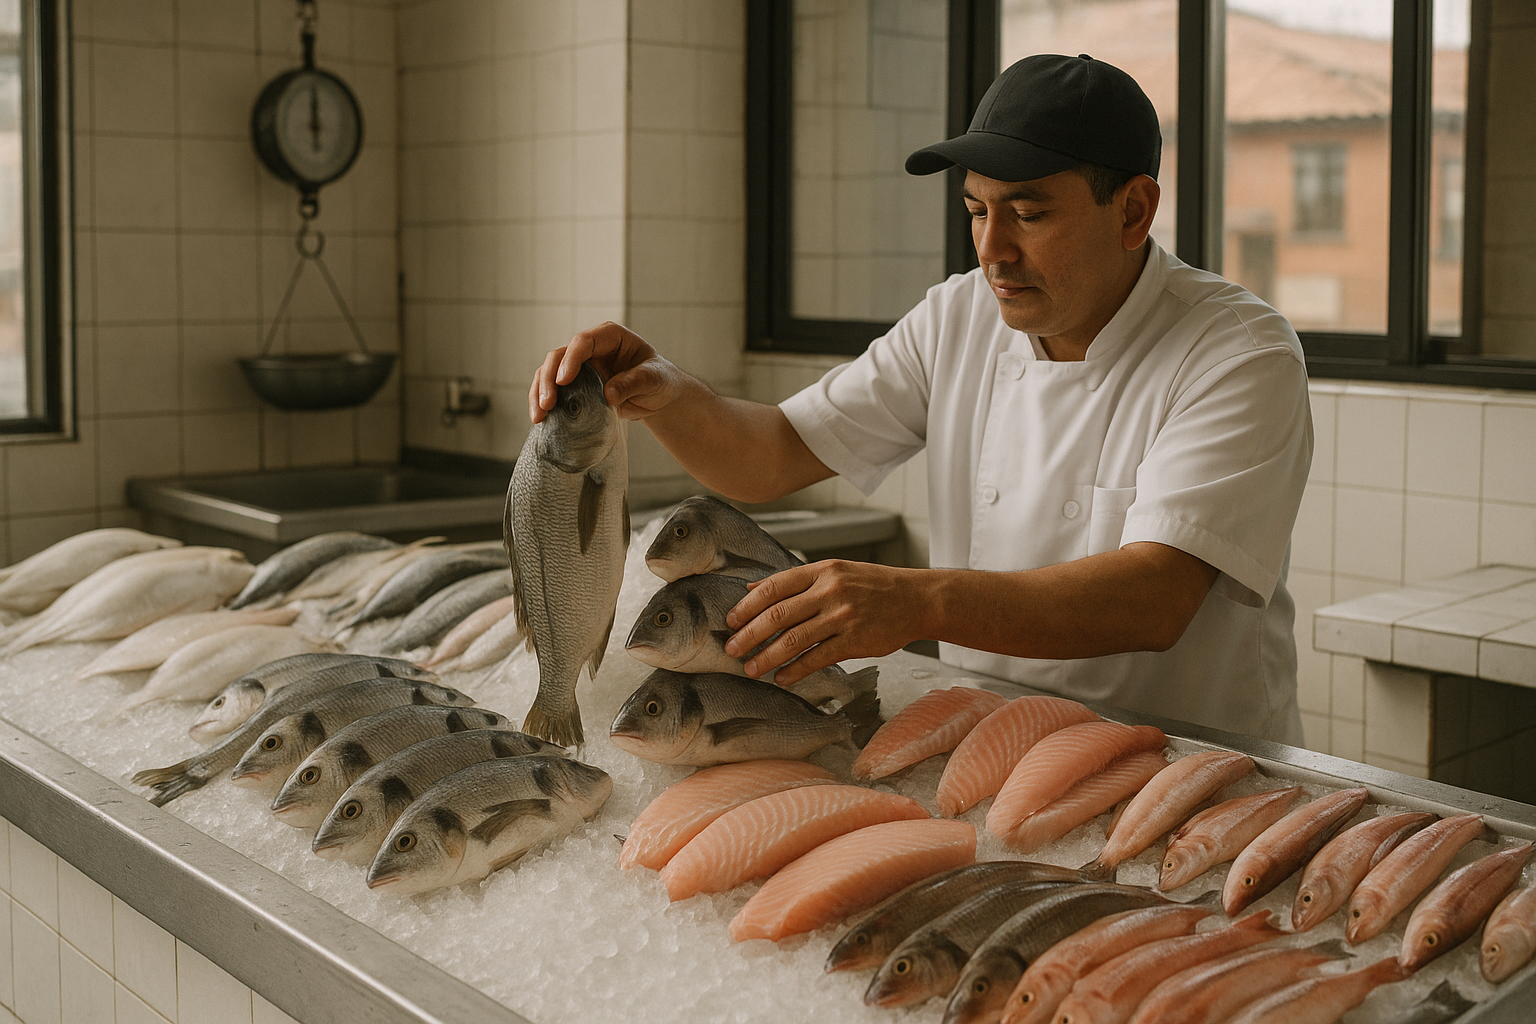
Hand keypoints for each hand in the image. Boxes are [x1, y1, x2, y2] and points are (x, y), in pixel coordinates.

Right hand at [528, 322, 689, 423]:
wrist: (657, 395)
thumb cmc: (658, 380)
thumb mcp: (653, 379)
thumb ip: (634, 383)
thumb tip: (608, 394)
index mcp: (610, 337)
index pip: (583, 341)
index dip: (571, 359)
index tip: (564, 381)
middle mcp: (590, 348)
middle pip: (559, 355)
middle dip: (549, 379)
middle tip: (547, 404)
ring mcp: (579, 366)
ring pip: (549, 372)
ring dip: (539, 392)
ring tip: (538, 417)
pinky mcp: (575, 385)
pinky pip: (553, 390)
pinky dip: (544, 403)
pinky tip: (541, 420)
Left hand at [722, 560, 923, 684]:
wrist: (916, 599)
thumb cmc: (872, 585)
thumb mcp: (834, 571)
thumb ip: (795, 581)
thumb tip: (752, 589)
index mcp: (822, 571)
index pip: (774, 587)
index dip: (747, 606)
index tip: (730, 621)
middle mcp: (830, 592)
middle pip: (779, 615)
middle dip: (750, 635)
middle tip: (731, 650)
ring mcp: (843, 617)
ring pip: (795, 640)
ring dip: (768, 657)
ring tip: (751, 669)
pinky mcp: (856, 641)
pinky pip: (818, 658)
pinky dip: (796, 670)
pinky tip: (782, 678)